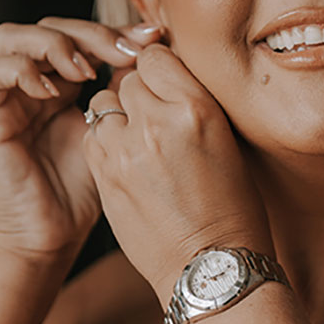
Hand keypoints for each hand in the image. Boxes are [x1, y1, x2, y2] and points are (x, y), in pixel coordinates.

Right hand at [0, 16, 162, 260]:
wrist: (51, 238)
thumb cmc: (82, 194)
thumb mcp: (112, 132)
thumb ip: (122, 92)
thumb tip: (153, 50)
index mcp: (57, 84)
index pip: (78, 34)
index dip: (112, 30)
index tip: (153, 37)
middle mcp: (27, 84)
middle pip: (48, 26)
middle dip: (89, 33)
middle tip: (124, 52)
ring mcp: (2, 98)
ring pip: (10, 37)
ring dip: (51, 44)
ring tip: (85, 71)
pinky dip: (19, 70)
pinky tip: (51, 90)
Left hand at [82, 43, 270, 303]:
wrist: (209, 267)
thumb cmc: (231, 208)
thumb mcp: (226, 141)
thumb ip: (189, 103)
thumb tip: (161, 77)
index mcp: (196, 108)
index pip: (156, 56)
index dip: (160, 71)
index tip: (167, 88)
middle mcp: (156, 123)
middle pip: (127, 78)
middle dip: (138, 94)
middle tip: (155, 121)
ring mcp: (124, 150)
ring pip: (103, 104)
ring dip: (117, 116)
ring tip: (140, 143)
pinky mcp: (104, 175)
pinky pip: (93, 136)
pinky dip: (105, 142)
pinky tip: (127, 162)